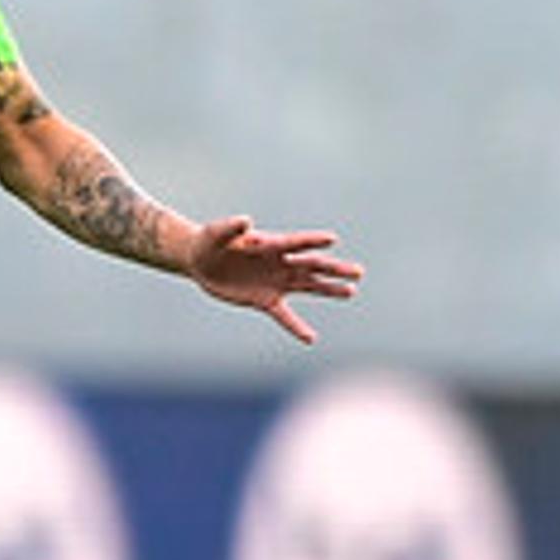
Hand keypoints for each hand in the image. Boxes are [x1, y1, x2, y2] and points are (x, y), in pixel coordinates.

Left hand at [182, 217, 363, 345]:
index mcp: (270, 244)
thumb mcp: (216, 233)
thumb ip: (231, 228)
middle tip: (358, 272)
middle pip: (311, 266)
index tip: (331, 240)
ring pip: (308, 286)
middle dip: (334, 269)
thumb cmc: (210, 240)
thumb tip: (246, 221)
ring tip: (350, 292)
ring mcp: (275, 282)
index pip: (295, 242)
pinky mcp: (265, 300)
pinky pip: (284, 316)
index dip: (312, 241)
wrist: (201, 261)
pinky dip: (296, 327)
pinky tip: (311, 338)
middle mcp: (279, 263)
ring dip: (328, 290)